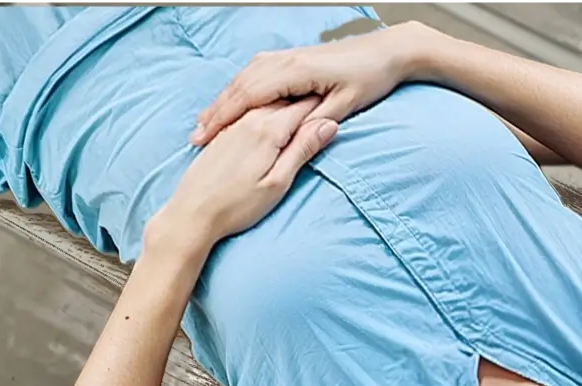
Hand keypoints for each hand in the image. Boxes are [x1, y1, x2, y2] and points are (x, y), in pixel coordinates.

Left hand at [153, 97, 336, 247]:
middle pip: (284, 101)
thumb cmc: (238, 205)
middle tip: (325, 99)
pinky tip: (269, 120)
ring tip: (301, 104)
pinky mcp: (222, 134)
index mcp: (267, 130)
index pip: (303, 108)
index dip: (321, 105)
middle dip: (304, 100)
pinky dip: (264, 112)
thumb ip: (303, 149)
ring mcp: (233, 125)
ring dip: (284, 103)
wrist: (192, 212)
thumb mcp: (279, 181)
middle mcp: (248, 120)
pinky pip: (248, 113)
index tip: (336, 103)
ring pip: (265, 104)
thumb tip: (328, 124)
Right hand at [189, 24, 423, 145]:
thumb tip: (289, 138)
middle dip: (216, 112)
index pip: (249, 97)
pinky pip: (253, 74)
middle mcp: (284, 60)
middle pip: (239, 87)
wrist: (385, 51)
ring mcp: (285, 57)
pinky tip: (229, 104)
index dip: (225, 119)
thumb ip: (316, 121)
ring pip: (243, 79)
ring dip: (223, 101)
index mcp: (295, 71)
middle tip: (196, 138)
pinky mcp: (289, 59)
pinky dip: (237, 90)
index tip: (207, 138)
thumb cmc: (370, 79)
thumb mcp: (346, 105)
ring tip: (204, 124)